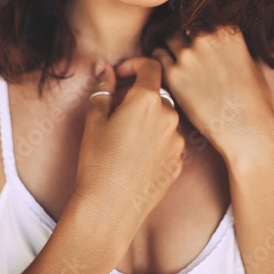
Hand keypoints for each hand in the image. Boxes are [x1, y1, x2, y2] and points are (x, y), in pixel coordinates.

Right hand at [72, 57, 185, 246]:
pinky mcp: (179, 163)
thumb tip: (105, 68)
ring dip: (148, 119)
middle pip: (157, 94)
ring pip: (164, 118)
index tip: (119, 75)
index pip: (151, 66)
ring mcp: (178, 142)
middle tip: (114, 111)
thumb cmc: (97, 161)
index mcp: (147, 101)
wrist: (109, 208)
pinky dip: (155, 140)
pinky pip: (169, 141)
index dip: (134, 65)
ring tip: (123, 138)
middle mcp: (170, 117)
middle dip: (137, 96)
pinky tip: (134, 156)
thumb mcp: (94, 120)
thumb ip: (103, 88)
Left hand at [145, 24, 273, 158]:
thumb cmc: (254, 101)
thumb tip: (224, 48)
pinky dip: (160, 62)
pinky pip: (157, 57)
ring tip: (173, 61)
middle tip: (183, 52)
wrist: (246, 129)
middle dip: (184, 38)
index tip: (196, 40)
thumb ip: (234, 49)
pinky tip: (167, 72)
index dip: (198, 31)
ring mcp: (188, 54)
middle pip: (184, 27)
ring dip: (170, 48)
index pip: (204, 20)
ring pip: (168, 39)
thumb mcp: (251, 64)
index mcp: (228, 31)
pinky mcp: (173, 74)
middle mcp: (206, 37)